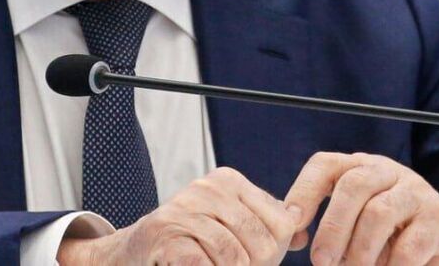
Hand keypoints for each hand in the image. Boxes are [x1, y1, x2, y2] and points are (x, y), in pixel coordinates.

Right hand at [58, 166, 296, 264]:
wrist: (135, 253)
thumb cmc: (189, 245)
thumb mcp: (231, 229)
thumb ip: (267, 229)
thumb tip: (303, 234)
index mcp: (229, 181)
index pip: (281, 222)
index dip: (273, 252)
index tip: (253, 260)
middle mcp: (208, 188)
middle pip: (261, 242)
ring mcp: (184, 208)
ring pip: (234, 258)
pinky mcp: (165, 233)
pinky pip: (203, 264)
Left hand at [284, 152, 438, 264]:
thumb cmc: (396, 236)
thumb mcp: (361, 225)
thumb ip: (333, 227)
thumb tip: (294, 238)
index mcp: (362, 168)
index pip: (326, 165)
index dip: (304, 191)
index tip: (292, 224)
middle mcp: (388, 172)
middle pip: (354, 184)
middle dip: (332, 226)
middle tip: (321, 262)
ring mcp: (416, 193)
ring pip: (379, 212)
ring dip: (360, 249)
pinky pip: (409, 245)